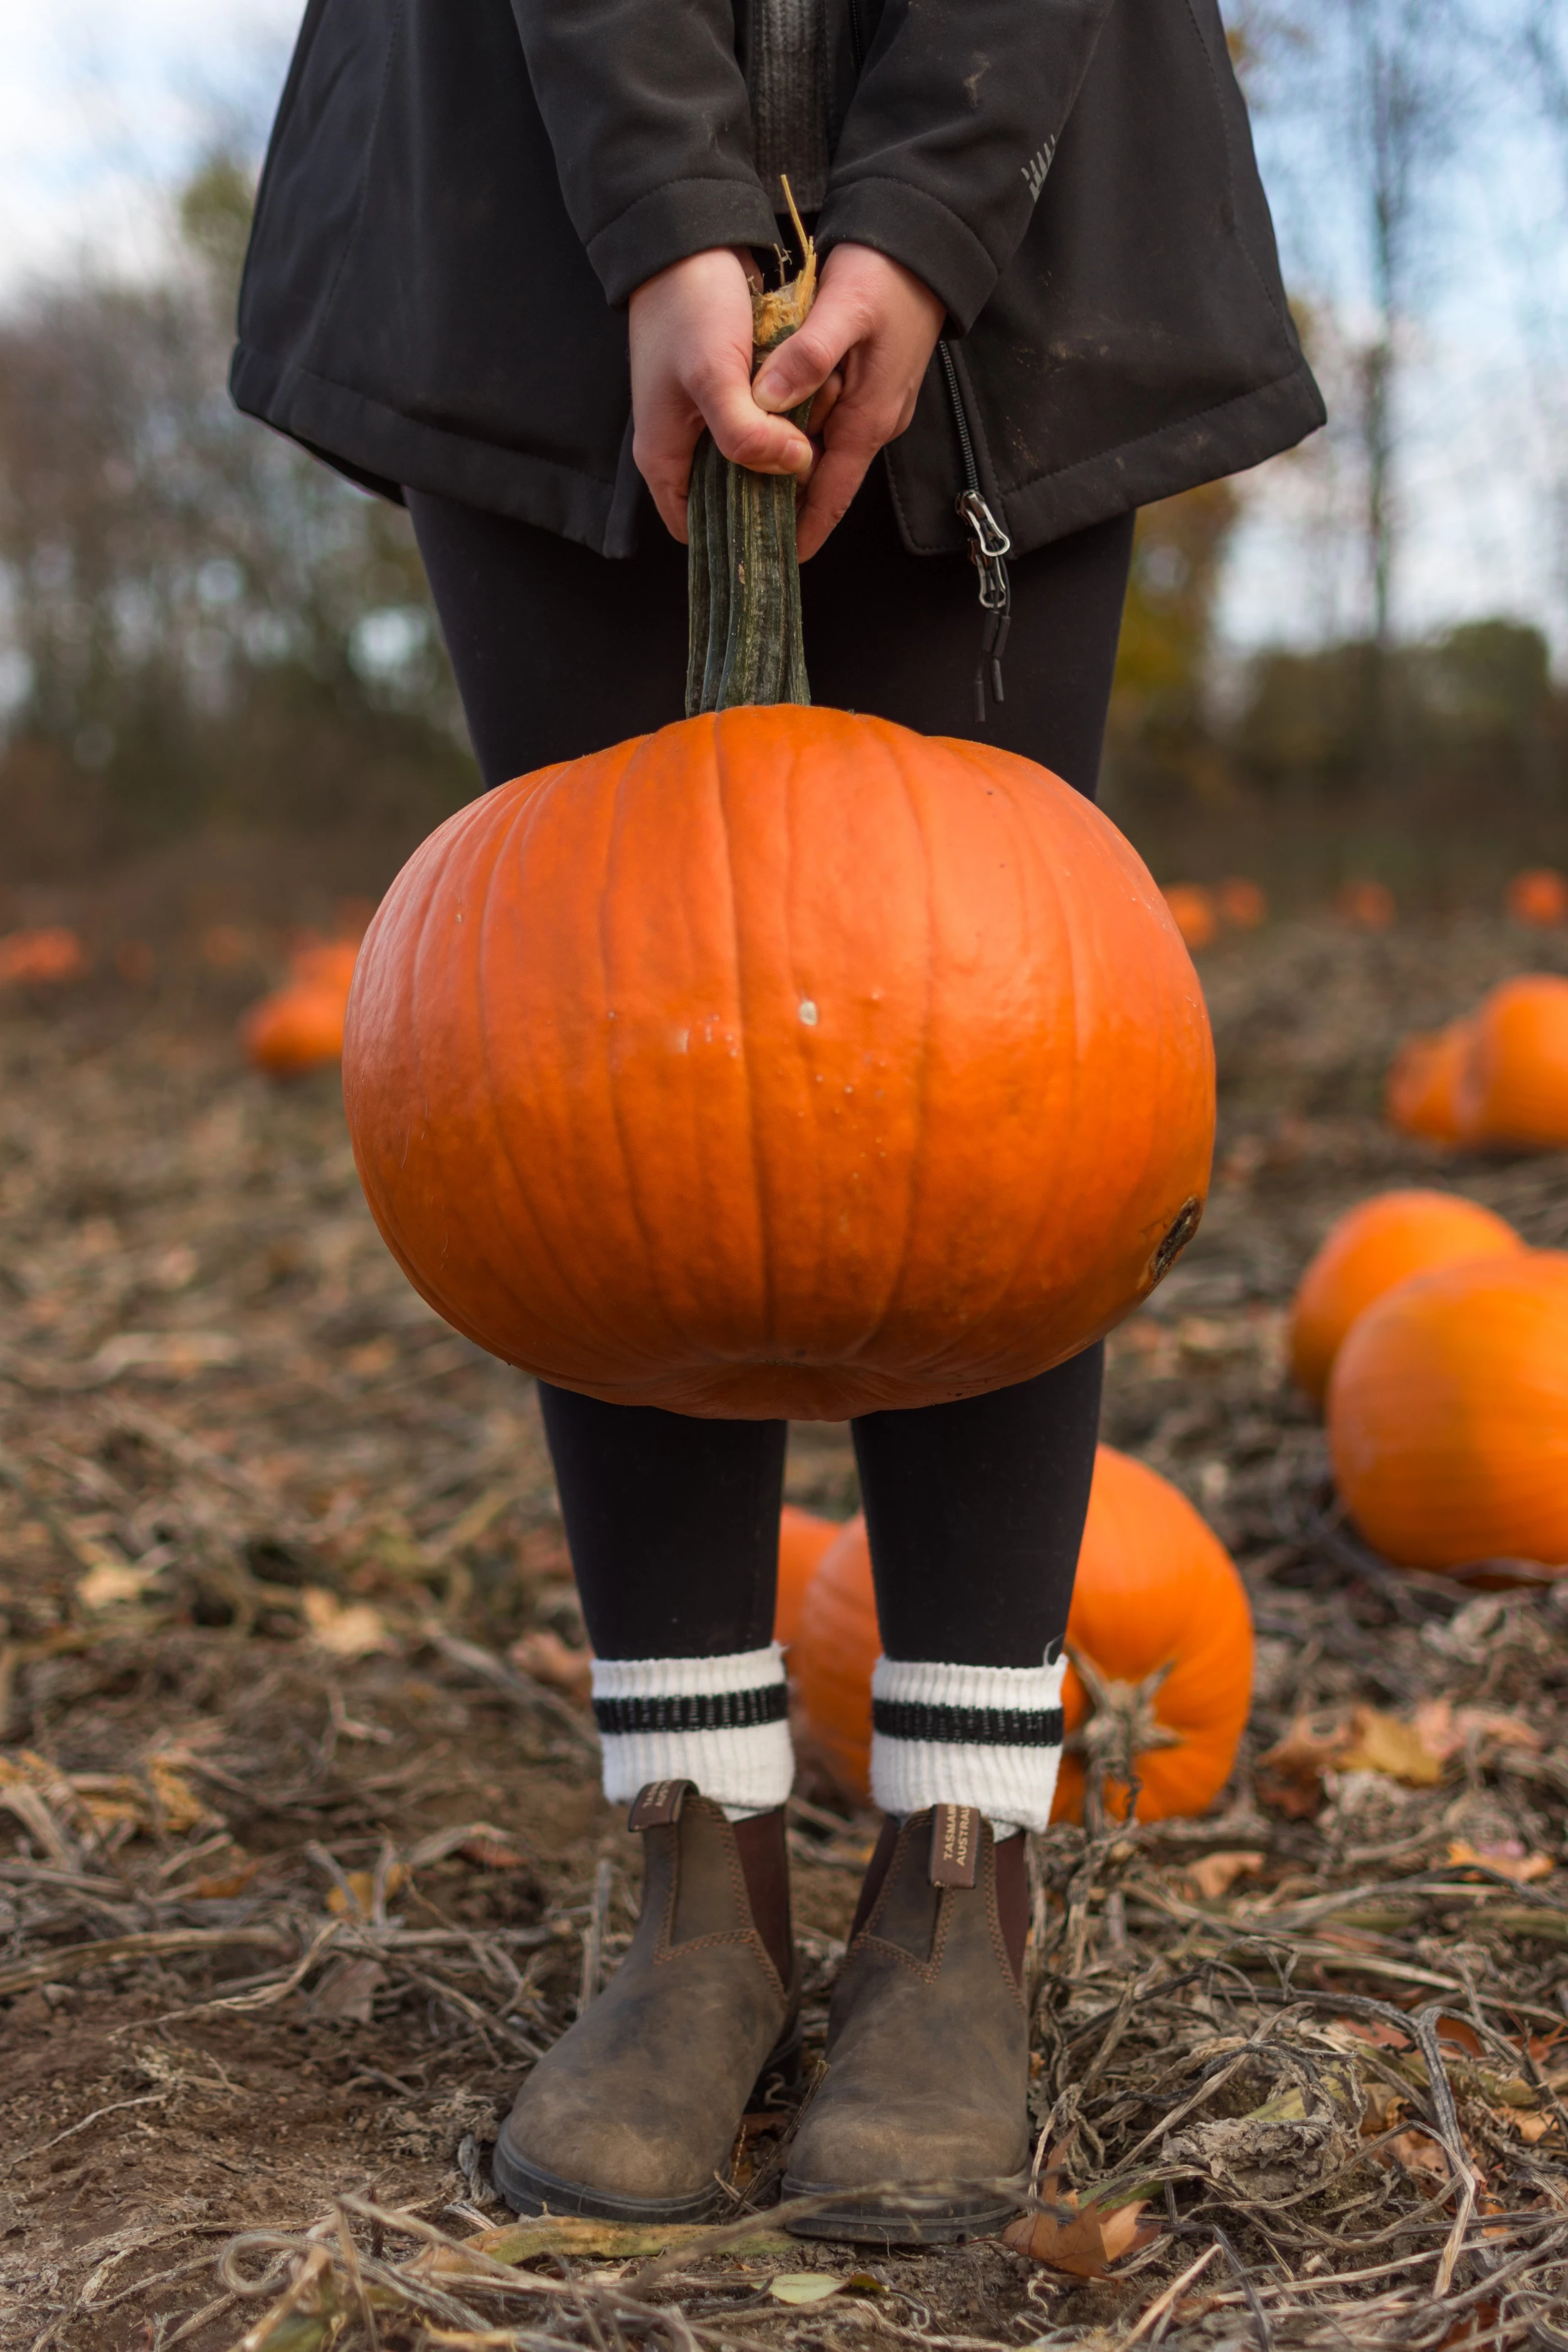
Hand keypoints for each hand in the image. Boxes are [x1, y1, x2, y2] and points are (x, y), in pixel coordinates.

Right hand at [629, 247, 813, 542]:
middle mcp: (682, 445)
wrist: (689, 235)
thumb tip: (794, 466)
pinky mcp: (729, 392)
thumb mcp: (714, 376)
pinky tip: (811, 414)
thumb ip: (748, 434)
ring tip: (815, 442)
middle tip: (810, 479)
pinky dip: (786, 425)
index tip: (784, 530)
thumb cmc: (689, 307)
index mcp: (663, 457)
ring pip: (751, 463)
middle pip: (730, 500)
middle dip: (770, 494)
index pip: (696, 530)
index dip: (736, 537)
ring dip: (783, 457)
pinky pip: (762, 427)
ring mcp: (705, 418)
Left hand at [752, 243, 944, 559]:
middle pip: (822, 479)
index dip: (804, 531)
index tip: (775, 560)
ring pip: (820, 448)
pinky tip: (764, 423)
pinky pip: (826, 419)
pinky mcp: (866, 382)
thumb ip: (807, 357)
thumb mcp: (845, 310)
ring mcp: (871, 403)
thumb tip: (768, 401)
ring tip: (736, 477)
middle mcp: (873, 422)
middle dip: (784, 502)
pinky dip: (795, 429)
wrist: (924, 238)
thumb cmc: (888, 274)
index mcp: (869, 419)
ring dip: (785, 463)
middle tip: (736, 518)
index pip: (832, 497)